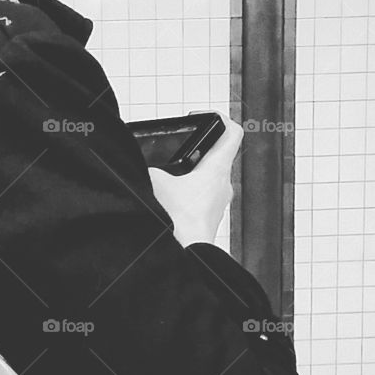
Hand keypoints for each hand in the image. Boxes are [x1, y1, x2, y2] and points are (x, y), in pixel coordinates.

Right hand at [148, 112, 242, 247]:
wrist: (183, 256)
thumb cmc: (177, 223)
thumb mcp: (155, 182)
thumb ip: (150, 167)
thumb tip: (142, 163)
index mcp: (217, 170)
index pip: (233, 133)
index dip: (219, 118)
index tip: (201, 118)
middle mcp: (224, 185)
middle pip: (218, 154)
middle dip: (198, 147)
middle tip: (179, 145)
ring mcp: (219, 203)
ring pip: (210, 176)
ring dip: (192, 171)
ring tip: (171, 173)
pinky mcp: (210, 217)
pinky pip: (203, 195)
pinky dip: (189, 190)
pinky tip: (170, 196)